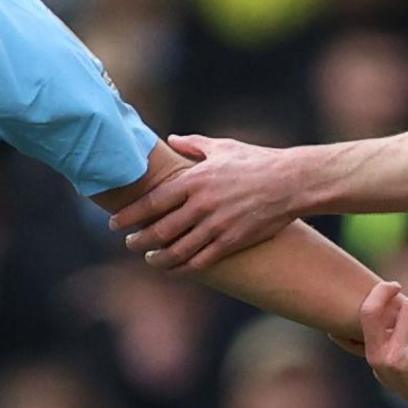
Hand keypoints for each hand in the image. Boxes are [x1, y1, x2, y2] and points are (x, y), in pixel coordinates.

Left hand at [110, 135, 298, 270]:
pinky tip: (175, 268)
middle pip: (159, 230)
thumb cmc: (258, 161)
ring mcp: (216, 226)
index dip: (130, 215)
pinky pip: (200, 261)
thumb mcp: (223, 147)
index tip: (115, 222)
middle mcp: (201, 205)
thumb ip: (194, 145)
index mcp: (195, 180)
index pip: (152, 202)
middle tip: (129, 244)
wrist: (292, 182)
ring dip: (157, 258)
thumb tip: (172, 139)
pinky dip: (183, 268)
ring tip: (150, 259)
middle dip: (138, 241)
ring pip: (176, 250)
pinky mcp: (231, 242)